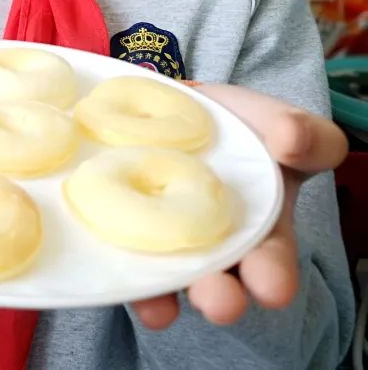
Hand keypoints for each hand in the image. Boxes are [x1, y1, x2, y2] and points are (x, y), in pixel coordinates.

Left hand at [131, 84, 347, 328]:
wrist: (172, 108)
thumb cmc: (238, 126)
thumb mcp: (278, 123)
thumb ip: (305, 134)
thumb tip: (292, 141)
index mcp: (261, 233)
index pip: (270, 261)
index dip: (272, 276)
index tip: (272, 286)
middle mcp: (211, 249)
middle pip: (218, 281)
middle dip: (220, 296)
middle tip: (220, 303)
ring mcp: (162, 241)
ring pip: (163, 276)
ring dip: (161, 294)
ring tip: (159, 309)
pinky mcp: (118, 228)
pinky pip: (115, 255)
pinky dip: (115, 270)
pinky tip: (114, 279)